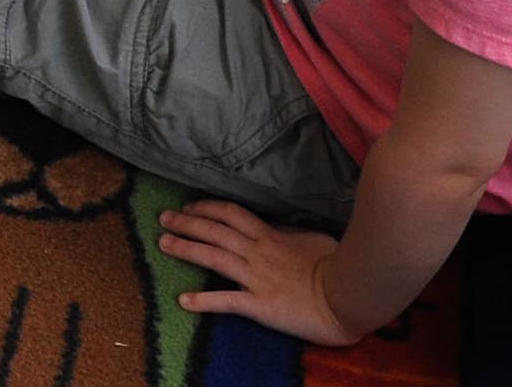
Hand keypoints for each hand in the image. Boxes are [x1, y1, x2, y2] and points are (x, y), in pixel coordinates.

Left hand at [160, 201, 362, 345]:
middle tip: (163, 217)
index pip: (231, 214)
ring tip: (163, 244)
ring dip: (186, 249)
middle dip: (186, 222)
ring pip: (213, 257)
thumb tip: (283, 230)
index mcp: (271, 236)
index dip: (207, 207)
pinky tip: (183, 302)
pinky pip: (227, 302)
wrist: (348, 296)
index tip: (189, 206)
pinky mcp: (260, 305)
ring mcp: (257, 278)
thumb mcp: (315, 240)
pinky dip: (203, 302)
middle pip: (215, 230)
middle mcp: (258, 253)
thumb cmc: (339, 266)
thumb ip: (293, 234)